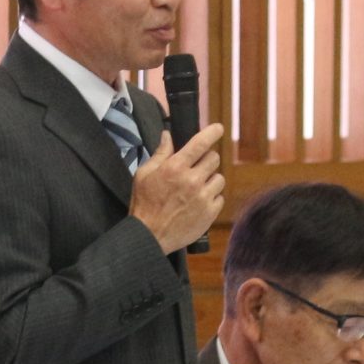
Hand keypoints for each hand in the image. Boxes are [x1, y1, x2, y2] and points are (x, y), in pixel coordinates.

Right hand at [128, 123, 227, 254]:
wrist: (149, 235)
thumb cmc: (144, 204)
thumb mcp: (144, 174)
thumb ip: (160, 154)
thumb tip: (168, 135)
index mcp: (175, 167)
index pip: (201, 143)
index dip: (212, 132)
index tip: (218, 128)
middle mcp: (192, 180)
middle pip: (214, 158)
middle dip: (206, 160)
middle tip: (196, 168)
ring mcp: (203, 197)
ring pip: (219, 178)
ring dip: (210, 180)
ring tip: (196, 188)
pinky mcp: (210, 213)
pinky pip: (220, 197)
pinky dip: (212, 198)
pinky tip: (198, 203)